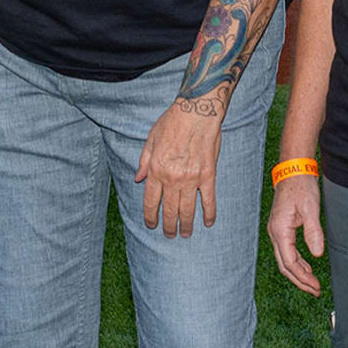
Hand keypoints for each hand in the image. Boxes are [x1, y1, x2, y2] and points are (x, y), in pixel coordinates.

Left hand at [134, 99, 224, 237]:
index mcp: (157, 170)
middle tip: (169, 235)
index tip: (151, 225)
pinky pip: (209, 199)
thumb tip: (138, 179)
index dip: (150, 216)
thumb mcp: (151, 140)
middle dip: (168, 226)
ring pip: (188, 209)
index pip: (151, 201)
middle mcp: (172, 178)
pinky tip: (208, 223)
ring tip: (186, 234)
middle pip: (169, 210)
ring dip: (186, 224)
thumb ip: (144, 161)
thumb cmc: (172, 122)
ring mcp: (192, 179)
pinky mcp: (208, 175)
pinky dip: (209, 213)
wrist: (196, 112)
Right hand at [266, 174, 324, 295]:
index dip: (302, 276)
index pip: (289, 262)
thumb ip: (313, 231)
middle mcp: (275, 233)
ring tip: (313, 284)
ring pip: (285, 260)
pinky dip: (297, 263)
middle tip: (316, 290)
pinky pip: (287, 252)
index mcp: (280, 230)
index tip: (316, 285)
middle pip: (285, 265)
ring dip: (299, 273)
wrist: (293, 171)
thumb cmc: (301, 187)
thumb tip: (317, 254)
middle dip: (300, 280)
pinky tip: (307, 268)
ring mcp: (277, 231)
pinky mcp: (282, 229)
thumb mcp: (310, 208)